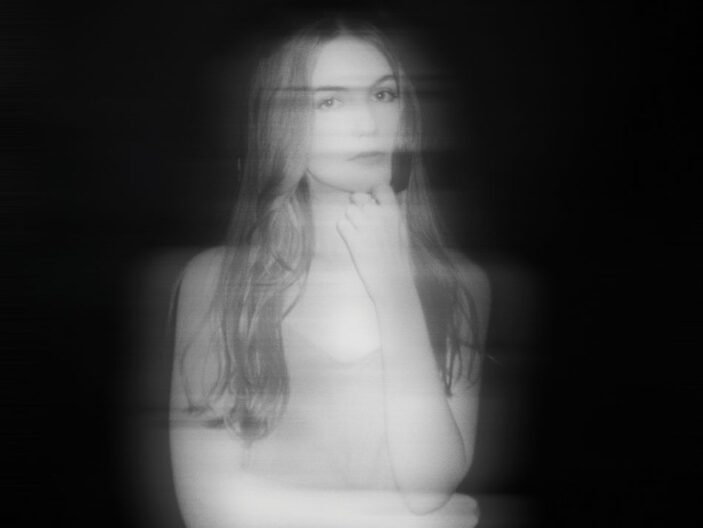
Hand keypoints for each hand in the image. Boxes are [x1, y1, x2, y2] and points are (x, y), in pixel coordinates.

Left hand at [336, 184, 413, 301]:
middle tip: (362, 220)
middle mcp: (379, 214)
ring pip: (348, 210)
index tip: (372, 201)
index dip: (373, 193)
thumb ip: (395, 214)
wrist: (393, 283)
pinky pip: (341, 223)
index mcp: (394, 212)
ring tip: (359, 233)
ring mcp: (365, 226)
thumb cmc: (399, 259)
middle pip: (359, 197)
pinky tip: (352, 240)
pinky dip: (344, 231)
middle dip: (358, 206)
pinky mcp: (353, 239)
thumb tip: (390, 199)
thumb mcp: (403, 232)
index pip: (380, 187)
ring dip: (351, 219)